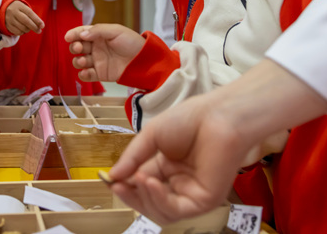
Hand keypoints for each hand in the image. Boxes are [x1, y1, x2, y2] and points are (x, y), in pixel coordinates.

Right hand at [5, 0, 43, 35]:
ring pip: (22, 28)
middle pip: (26, 21)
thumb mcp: (24, 8)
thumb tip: (40, 25)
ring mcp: (9, 19)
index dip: (37, 20)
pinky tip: (23, 30)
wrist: (3, 9)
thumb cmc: (18, 9)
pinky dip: (22, 32)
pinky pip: (17, 32)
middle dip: (34, 27)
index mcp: (19, 5)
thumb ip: (32, 15)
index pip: (30, 13)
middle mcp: (13, 12)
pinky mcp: (6, 25)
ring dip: (28, 30)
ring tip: (29, 28)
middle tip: (39, 31)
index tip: (42, 26)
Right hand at [65, 24, 145, 81]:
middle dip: (75, 47)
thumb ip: (98, 30)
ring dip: (78, 61)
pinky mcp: (100, 73)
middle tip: (79, 48)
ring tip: (84, 61)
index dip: (73, 34)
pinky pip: (86, 75)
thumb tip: (82, 34)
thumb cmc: (132, 43)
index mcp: (98, 35)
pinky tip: (87, 72)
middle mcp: (95, 48)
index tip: (68, 37)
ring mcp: (97, 61)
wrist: (143, 60)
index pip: (81, 33)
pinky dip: (83, 74)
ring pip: (79, 61)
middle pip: (77, 47)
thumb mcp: (116, 31)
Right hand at [106, 88, 250, 223]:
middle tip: (116, 186)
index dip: (125, 185)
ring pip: (161, 212)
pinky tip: (149, 182)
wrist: (217, 115)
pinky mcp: (204, 200)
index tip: (108, 180)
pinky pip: (175, 209)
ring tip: (136, 179)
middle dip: (131, 195)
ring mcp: (192, 193)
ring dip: (143, 198)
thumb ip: (132, 158)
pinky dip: (159, 199)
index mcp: (167, 167)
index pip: (141, 185)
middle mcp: (179, 183)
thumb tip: (112, 177)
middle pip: (149, 202)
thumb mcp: (151, 135)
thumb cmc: (190, 118)